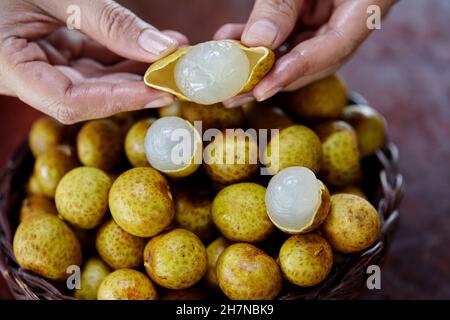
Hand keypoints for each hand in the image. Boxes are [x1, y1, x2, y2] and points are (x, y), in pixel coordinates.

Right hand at [0, 0, 187, 122]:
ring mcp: (41, 65)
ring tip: (172, 57)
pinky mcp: (54, 52)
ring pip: (95, 79)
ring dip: (135, 69)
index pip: (69, 102)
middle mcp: (25, 76)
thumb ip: (110, 22)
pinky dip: (123, 54)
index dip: (116, 99)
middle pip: (88, 95)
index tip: (157, 90)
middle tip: (176, 75)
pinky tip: (153, 46)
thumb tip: (164, 48)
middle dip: (135, 86)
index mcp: (9, 68)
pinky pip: (93, 60)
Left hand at [215, 0, 396, 107]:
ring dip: (259, 62)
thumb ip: (282, 3)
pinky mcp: (313, 14)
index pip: (334, 48)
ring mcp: (330, 18)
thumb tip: (257, 41)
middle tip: (234, 94)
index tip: (262, 89)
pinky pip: (287, 33)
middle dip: (270, 78)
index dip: (297, 71)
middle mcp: (350, 20)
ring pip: (296, 50)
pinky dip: (260, 39)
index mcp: (366, 6)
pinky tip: (233, 40)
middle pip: (312, 61)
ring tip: (227, 70)